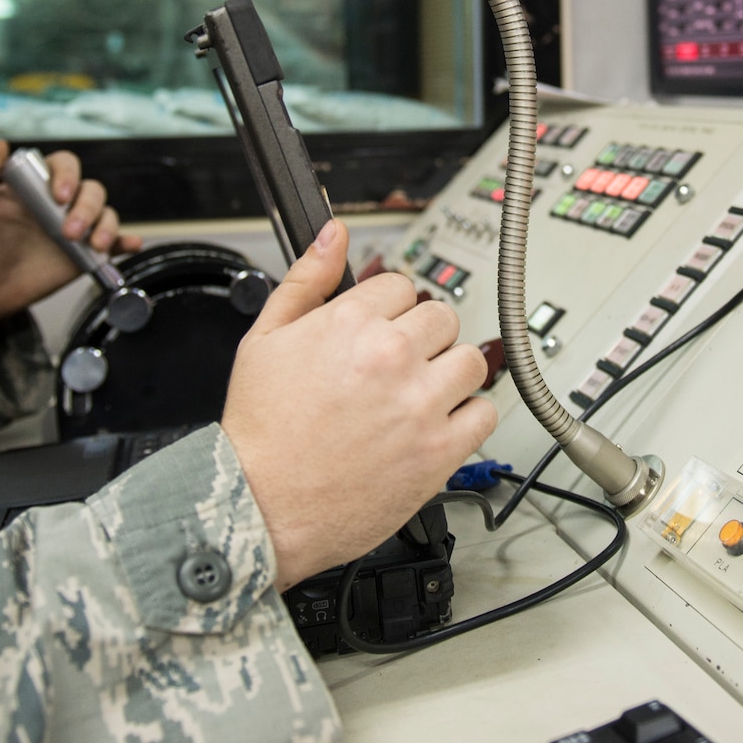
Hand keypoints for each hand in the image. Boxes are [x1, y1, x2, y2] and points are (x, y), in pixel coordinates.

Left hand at [0, 140, 143, 335]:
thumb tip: (0, 144)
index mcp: (33, 185)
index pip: (63, 165)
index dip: (68, 175)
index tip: (60, 195)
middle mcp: (57, 203)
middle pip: (90, 189)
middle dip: (87, 207)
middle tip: (70, 231)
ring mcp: (72, 229)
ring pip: (106, 213)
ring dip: (106, 225)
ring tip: (91, 245)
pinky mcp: (81, 256)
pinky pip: (113, 244)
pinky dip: (126, 241)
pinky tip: (130, 244)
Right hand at [222, 219, 495, 590]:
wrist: (258, 506)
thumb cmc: (259, 431)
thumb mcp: (264, 339)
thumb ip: (307, 279)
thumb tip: (333, 236)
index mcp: (352, 322)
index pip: (402, 286)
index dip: (389, 310)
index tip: (380, 332)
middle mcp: (392, 357)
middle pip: (441, 318)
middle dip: (421, 338)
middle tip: (397, 367)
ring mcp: (420, 405)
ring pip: (470, 361)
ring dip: (449, 374)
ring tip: (418, 395)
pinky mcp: (439, 452)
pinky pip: (483, 415)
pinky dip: (467, 418)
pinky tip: (437, 425)